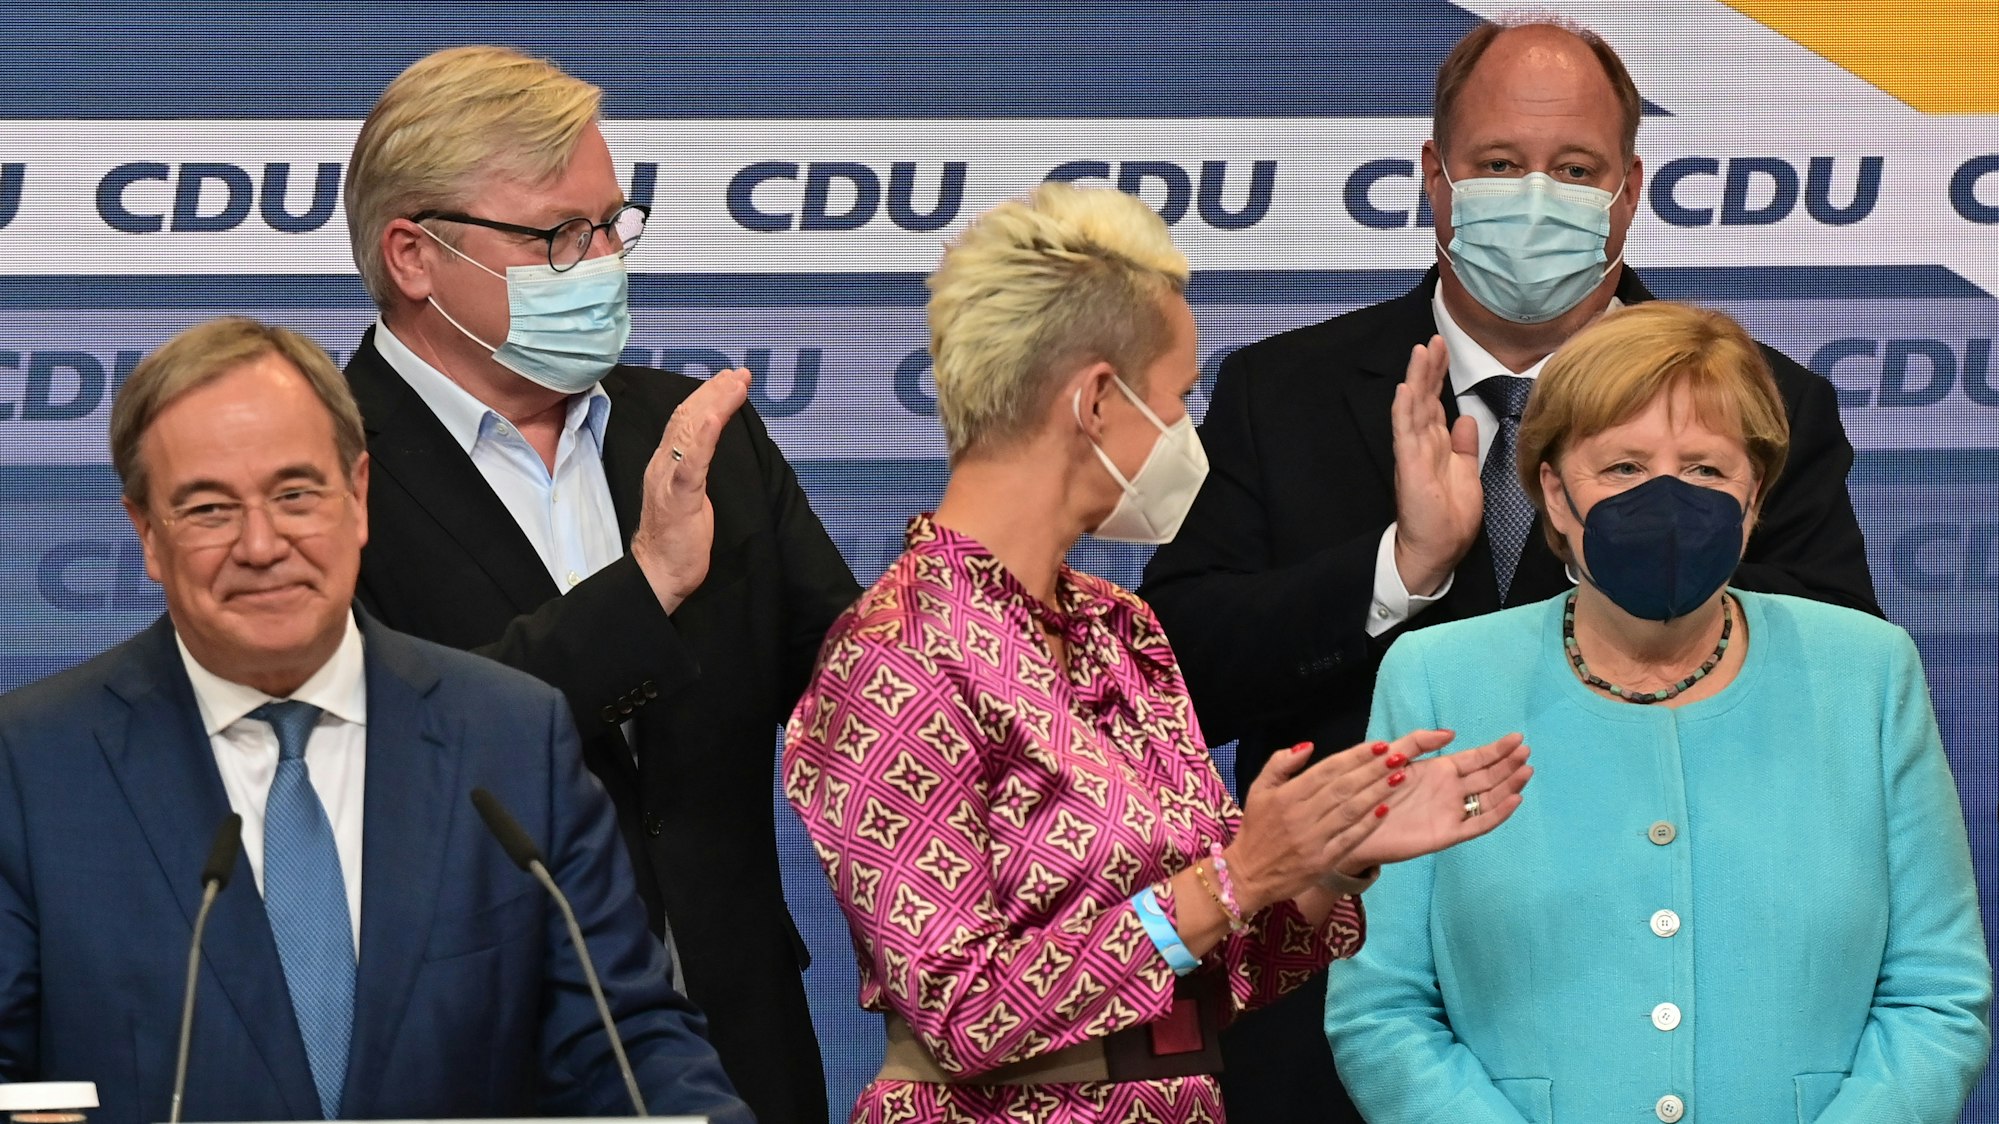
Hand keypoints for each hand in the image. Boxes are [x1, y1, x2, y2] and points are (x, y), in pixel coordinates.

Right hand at [629, 368, 752, 613]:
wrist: (658, 572)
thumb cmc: (677, 537)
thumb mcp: (688, 493)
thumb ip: (694, 466)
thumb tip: (708, 443)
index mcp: (666, 462)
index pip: (684, 419)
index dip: (706, 395)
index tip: (730, 378)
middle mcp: (663, 464)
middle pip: (687, 417)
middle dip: (714, 391)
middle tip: (739, 373)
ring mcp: (669, 479)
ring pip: (689, 432)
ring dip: (714, 404)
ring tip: (735, 384)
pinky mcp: (679, 498)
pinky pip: (690, 464)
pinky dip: (702, 437)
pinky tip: (713, 418)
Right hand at [1224, 739, 1400, 914]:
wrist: (1247, 876)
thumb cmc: (1256, 830)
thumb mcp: (1258, 790)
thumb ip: (1279, 764)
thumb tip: (1308, 746)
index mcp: (1286, 796)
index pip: (1326, 770)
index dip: (1354, 756)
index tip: (1378, 745)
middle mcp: (1300, 816)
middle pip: (1343, 788)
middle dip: (1373, 770)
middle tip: (1399, 755)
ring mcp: (1313, 840)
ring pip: (1350, 811)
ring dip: (1377, 792)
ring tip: (1399, 777)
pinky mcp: (1322, 862)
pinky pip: (1350, 839)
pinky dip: (1368, 824)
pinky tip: (1386, 810)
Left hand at [1341, 729, 1531, 870]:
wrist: (1354, 824)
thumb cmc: (1372, 789)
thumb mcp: (1393, 756)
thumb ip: (1419, 742)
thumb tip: (1452, 733)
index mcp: (1441, 771)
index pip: (1476, 758)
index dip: (1497, 749)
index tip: (1517, 739)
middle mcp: (1451, 791)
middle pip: (1488, 776)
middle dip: (1508, 764)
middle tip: (1526, 752)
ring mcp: (1452, 812)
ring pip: (1489, 798)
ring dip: (1508, 785)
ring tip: (1525, 771)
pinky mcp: (1449, 834)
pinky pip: (1479, 824)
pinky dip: (1498, 813)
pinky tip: (1513, 799)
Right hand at [1391, 335, 1481, 595]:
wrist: (1437, 549)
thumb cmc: (1450, 517)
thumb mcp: (1466, 473)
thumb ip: (1465, 445)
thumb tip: (1466, 417)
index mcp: (1437, 444)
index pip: (1436, 401)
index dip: (1439, 375)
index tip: (1443, 348)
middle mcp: (1423, 443)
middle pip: (1424, 397)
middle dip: (1429, 367)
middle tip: (1434, 338)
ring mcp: (1413, 453)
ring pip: (1414, 408)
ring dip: (1416, 379)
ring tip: (1420, 351)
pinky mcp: (1409, 466)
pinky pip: (1405, 434)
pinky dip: (1405, 411)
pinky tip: (1406, 390)